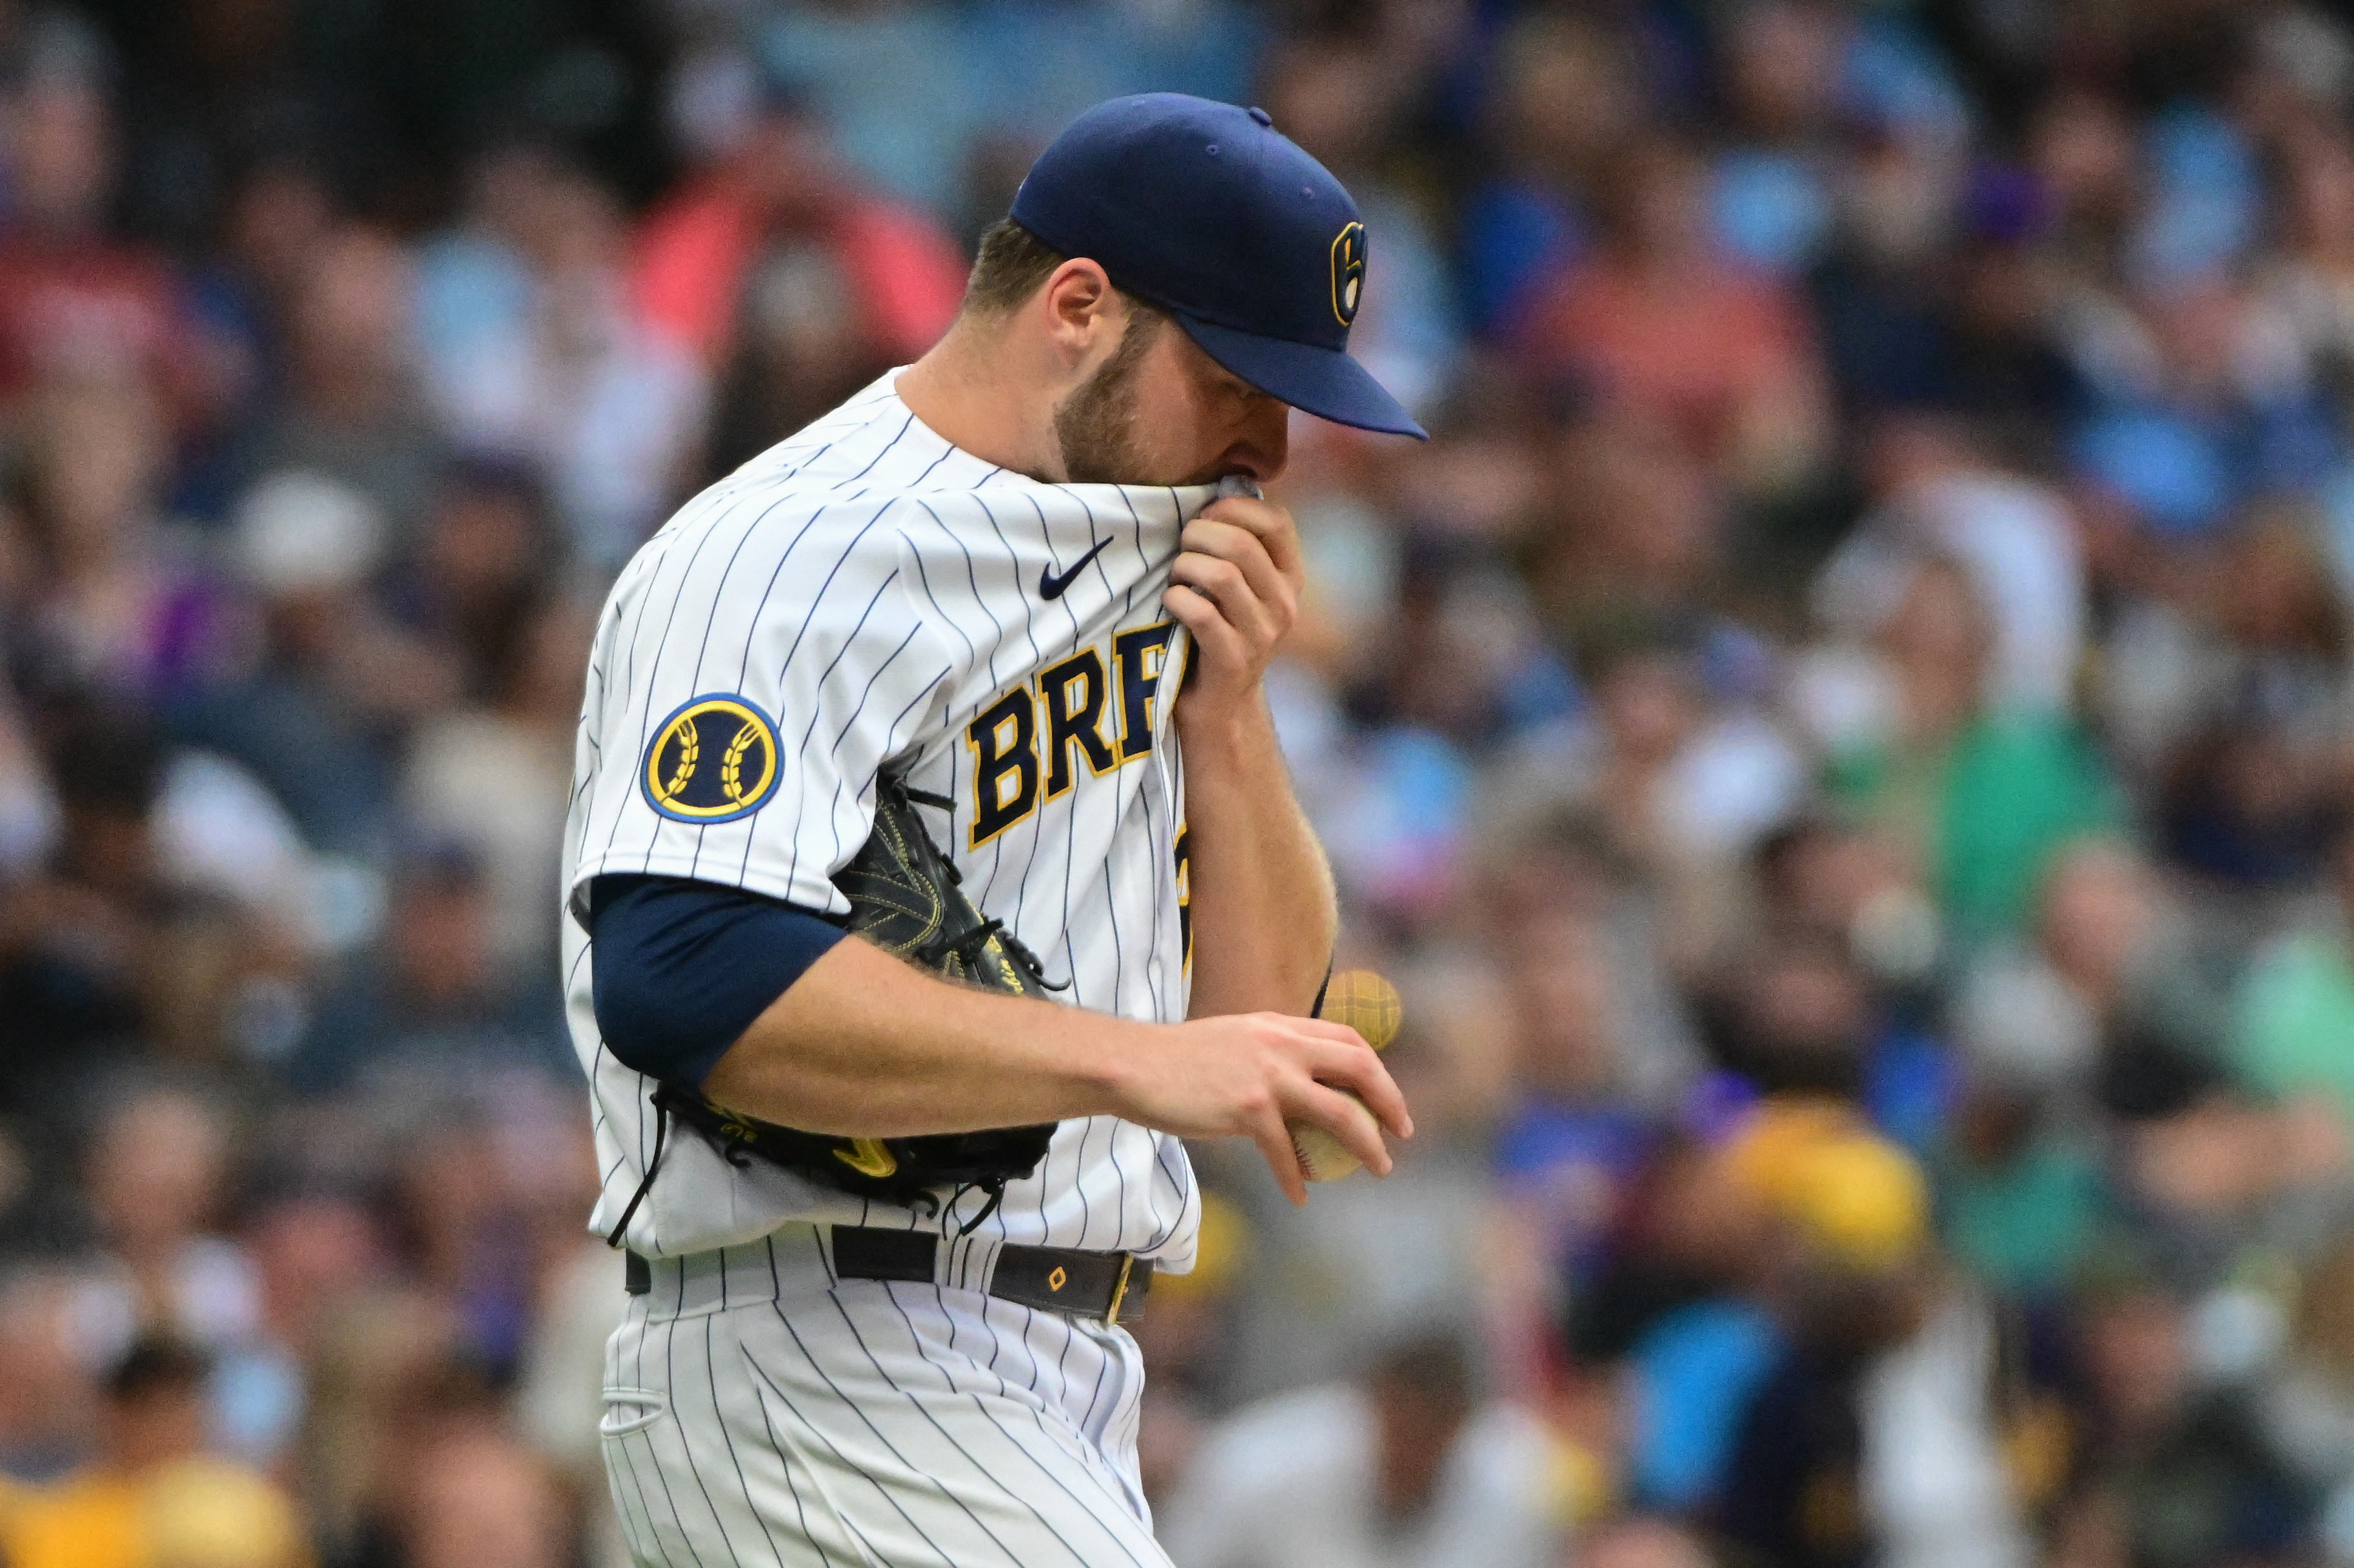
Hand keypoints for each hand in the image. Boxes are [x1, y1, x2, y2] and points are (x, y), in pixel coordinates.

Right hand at [1110, 1011, 1412, 1203]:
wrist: (1133, 1066)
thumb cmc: (1176, 1061)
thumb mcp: (1234, 1042)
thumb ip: (1270, 1054)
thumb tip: (1299, 1086)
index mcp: (1280, 1026)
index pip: (1348, 1039)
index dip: (1377, 1069)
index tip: (1387, 1097)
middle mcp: (1281, 1045)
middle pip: (1359, 1068)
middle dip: (1389, 1101)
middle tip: (1401, 1132)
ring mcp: (1267, 1076)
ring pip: (1339, 1112)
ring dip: (1367, 1144)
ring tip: (1379, 1168)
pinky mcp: (1247, 1108)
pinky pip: (1286, 1152)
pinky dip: (1295, 1178)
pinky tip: (1300, 1197)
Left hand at [1163, 496, 1302, 719]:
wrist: (1220, 706)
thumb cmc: (1218, 630)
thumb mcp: (1241, 587)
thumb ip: (1237, 548)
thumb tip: (1209, 490)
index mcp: (1290, 577)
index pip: (1277, 521)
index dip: (1235, 507)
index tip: (1204, 513)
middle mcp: (1285, 604)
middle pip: (1242, 545)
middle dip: (1198, 535)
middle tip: (1179, 546)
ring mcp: (1262, 634)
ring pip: (1222, 576)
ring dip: (1184, 566)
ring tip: (1174, 576)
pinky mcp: (1234, 659)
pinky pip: (1201, 613)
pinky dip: (1177, 599)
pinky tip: (1170, 601)